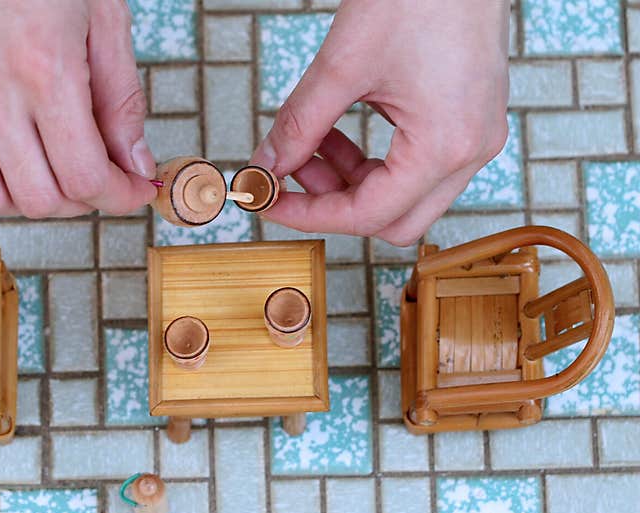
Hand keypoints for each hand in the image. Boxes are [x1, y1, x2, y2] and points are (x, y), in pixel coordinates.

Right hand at [0, 0, 156, 217]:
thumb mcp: (106, 22)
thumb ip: (122, 103)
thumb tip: (135, 167)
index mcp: (43, 68)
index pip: (83, 176)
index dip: (118, 197)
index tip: (133, 191)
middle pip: (38, 199)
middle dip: (81, 201)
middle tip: (99, 176)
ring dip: (28, 198)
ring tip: (52, 168)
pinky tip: (10, 148)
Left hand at [250, 0, 509, 245]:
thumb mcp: (343, 64)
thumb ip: (299, 125)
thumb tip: (266, 167)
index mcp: (447, 146)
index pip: (368, 215)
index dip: (310, 215)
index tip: (269, 201)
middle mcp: (471, 152)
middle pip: (392, 221)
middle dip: (333, 205)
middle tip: (291, 176)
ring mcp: (474, 138)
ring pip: (403, 197)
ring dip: (350, 182)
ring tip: (309, 145)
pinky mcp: (468, 122)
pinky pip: (416, 167)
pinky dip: (372, 161)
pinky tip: (338, 132)